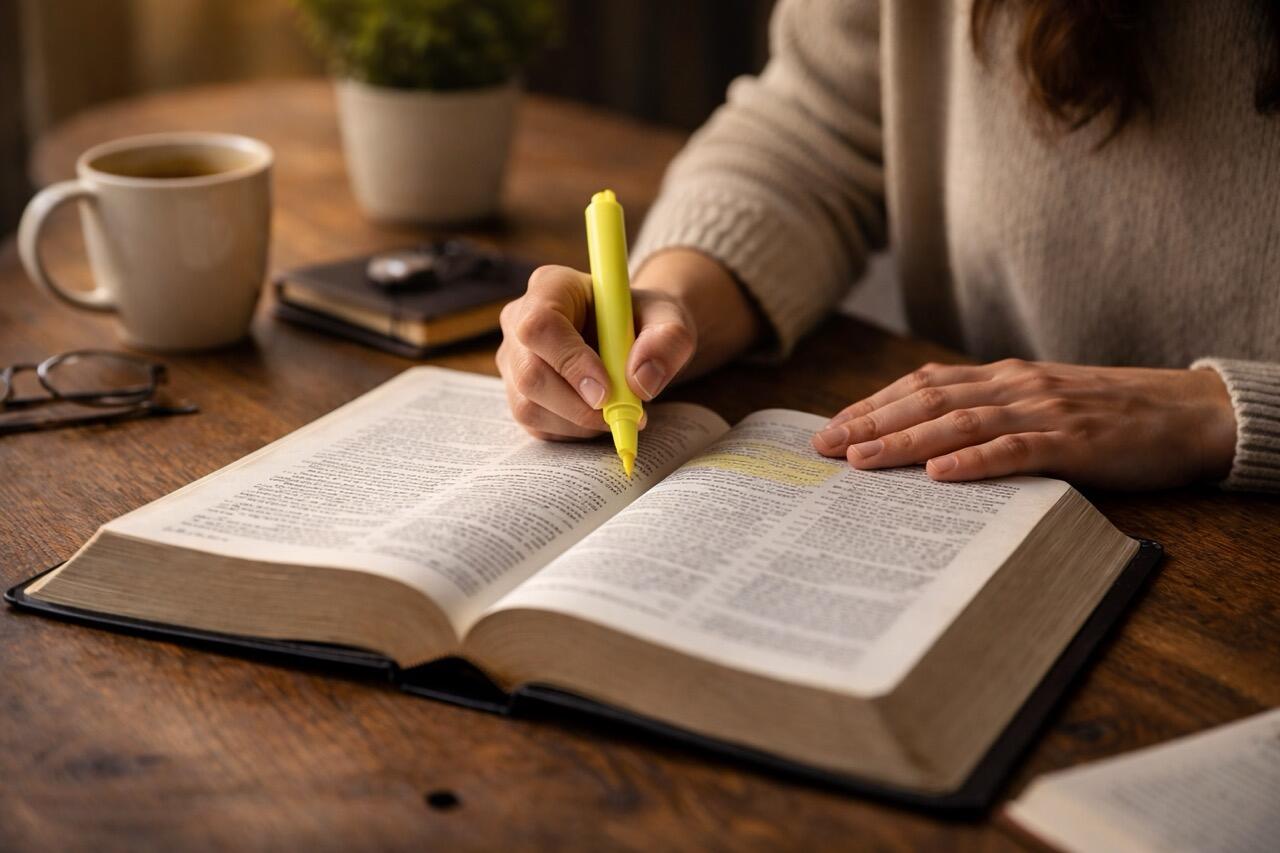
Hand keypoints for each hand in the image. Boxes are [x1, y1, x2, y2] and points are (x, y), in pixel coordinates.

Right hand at [495, 265, 694, 439]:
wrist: (632, 336)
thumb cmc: (644, 320)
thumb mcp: (670, 319)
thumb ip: (667, 340)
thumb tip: (641, 381)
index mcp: (551, 286)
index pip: (541, 325)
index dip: (570, 362)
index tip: (607, 390)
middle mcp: (520, 320)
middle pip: (529, 373)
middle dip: (577, 404)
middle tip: (623, 411)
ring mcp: (514, 359)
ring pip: (528, 406)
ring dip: (578, 422)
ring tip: (617, 410)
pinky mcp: (518, 392)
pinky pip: (536, 425)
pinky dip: (572, 431)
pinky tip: (598, 416)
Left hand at [811, 359, 1237, 489]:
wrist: (1185, 412)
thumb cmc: (1106, 415)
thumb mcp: (1039, 406)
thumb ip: (990, 416)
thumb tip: (928, 445)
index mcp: (1004, 377)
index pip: (923, 386)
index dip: (874, 404)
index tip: (832, 426)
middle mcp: (1015, 386)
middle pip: (928, 400)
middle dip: (872, 422)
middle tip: (824, 446)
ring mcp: (1044, 411)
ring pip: (961, 422)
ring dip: (906, 442)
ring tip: (862, 461)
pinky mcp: (1075, 441)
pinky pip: (1017, 450)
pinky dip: (975, 461)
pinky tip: (940, 475)